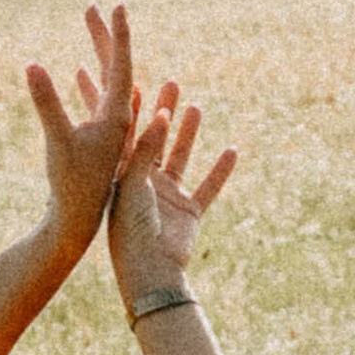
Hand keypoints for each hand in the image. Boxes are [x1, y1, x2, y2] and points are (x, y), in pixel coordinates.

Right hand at [26, 4, 136, 259]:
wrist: (76, 223)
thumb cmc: (70, 186)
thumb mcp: (57, 141)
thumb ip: (47, 103)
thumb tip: (32, 64)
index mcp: (117, 117)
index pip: (122, 65)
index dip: (118, 34)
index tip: (119, 4)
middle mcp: (119, 120)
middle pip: (116, 68)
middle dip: (104, 35)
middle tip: (94, 5)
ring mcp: (109, 131)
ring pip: (107, 83)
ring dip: (99, 53)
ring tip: (91, 25)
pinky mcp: (97, 142)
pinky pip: (96, 103)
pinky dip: (90, 83)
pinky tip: (80, 71)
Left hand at [107, 79, 236, 310]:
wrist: (150, 273)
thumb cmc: (131, 232)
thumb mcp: (133, 186)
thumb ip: (145, 152)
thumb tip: (159, 116)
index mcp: (123, 177)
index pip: (126, 136)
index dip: (131, 110)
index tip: (135, 82)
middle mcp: (145, 184)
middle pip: (156, 140)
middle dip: (163, 112)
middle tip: (171, 84)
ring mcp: (168, 197)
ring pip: (182, 157)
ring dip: (189, 133)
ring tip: (196, 106)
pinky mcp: (189, 212)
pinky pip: (208, 187)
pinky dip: (220, 171)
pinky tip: (232, 150)